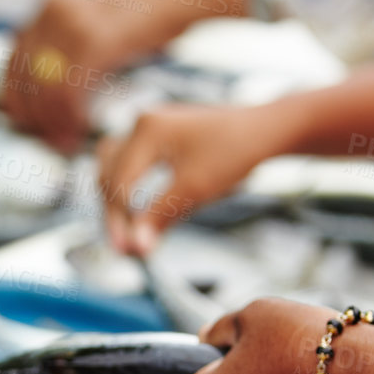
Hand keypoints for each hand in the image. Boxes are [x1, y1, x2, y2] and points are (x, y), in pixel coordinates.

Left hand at [1, 0, 160, 153]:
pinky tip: (78, 133)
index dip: (16, 98)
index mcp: (50, 5)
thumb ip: (71, 42)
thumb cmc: (148, 11)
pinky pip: (68, 91)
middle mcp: (53, 10)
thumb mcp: (98, 18)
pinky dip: (70, 118)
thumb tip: (53, 82)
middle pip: (25, 78)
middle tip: (46, 142)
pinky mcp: (93, 40)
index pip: (13, 60)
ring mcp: (71, 23)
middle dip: (32, 117)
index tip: (27, 124)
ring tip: (64, 145)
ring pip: (44, 89)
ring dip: (52, 124)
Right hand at [97, 102, 300, 254]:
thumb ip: (160, 215)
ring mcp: (148, 126)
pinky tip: (134, 208)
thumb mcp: (196, 188)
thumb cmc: (236, 153)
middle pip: (108, 173)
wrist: (265, 130)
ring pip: (111, 165)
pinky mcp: (157, 134)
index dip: (120, 221)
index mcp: (148, 129)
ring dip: (114, 197)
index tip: (128, 251)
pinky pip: (128, 160)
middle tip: (125, 248)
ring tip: (125, 229)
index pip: (119, 183)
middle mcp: (142, 122)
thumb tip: (136, 248)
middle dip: (114, 213)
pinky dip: (126, 185)